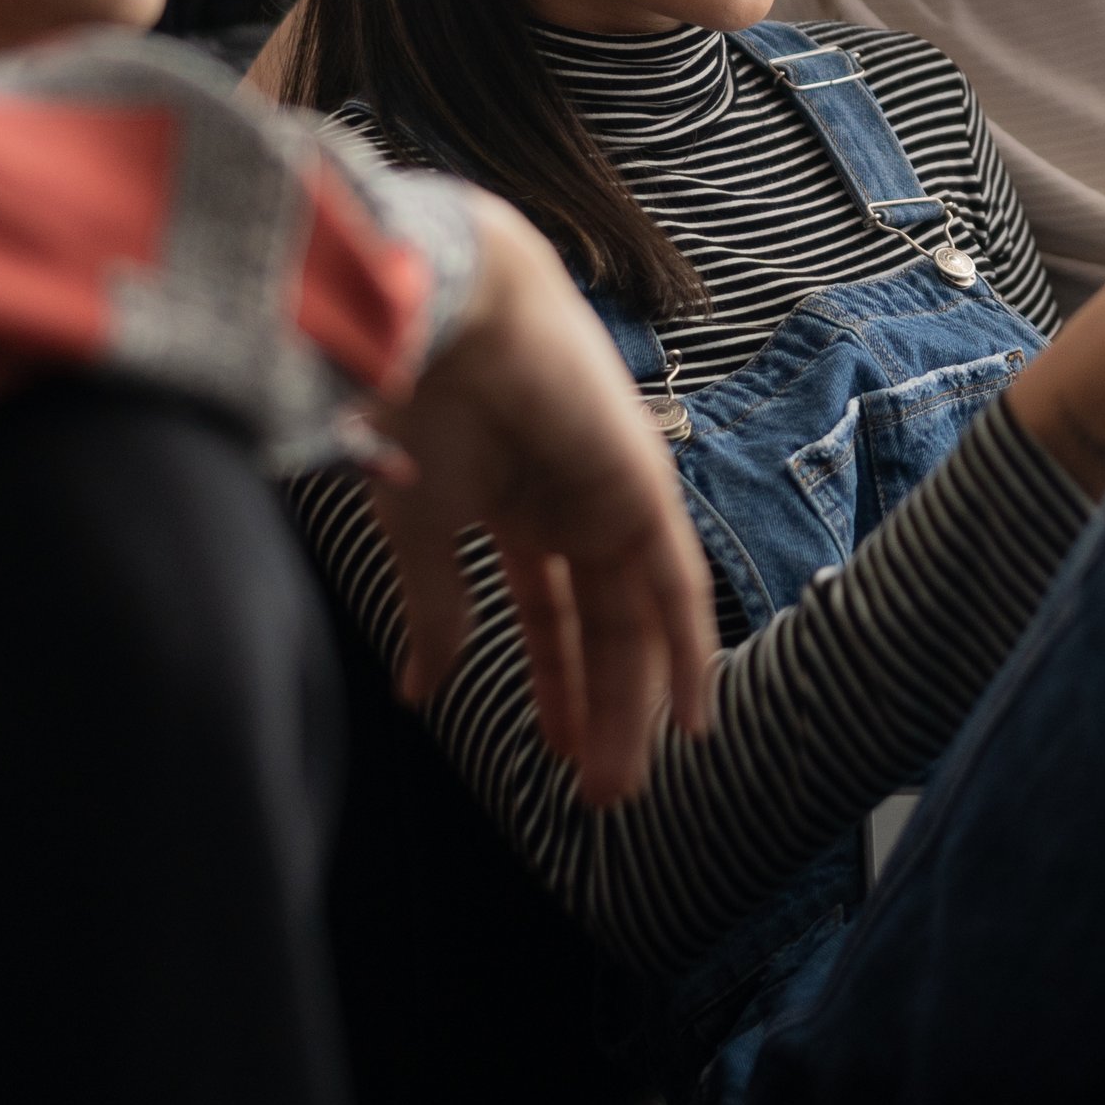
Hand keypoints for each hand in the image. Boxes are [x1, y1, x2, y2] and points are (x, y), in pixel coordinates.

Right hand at [359, 193, 716, 805]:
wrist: (441, 311)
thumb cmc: (414, 403)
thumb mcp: (421, 528)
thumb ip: (438, 610)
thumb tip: (422, 692)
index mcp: (511, 504)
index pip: (544, 612)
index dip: (551, 681)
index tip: (555, 753)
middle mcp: (570, 502)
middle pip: (598, 625)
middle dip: (599, 706)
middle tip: (600, 793)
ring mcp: (611, 493)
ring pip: (634, 616)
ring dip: (635, 698)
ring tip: (627, 779)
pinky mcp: (644, 486)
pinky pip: (675, 581)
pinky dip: (687, 648)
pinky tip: (690, 716)